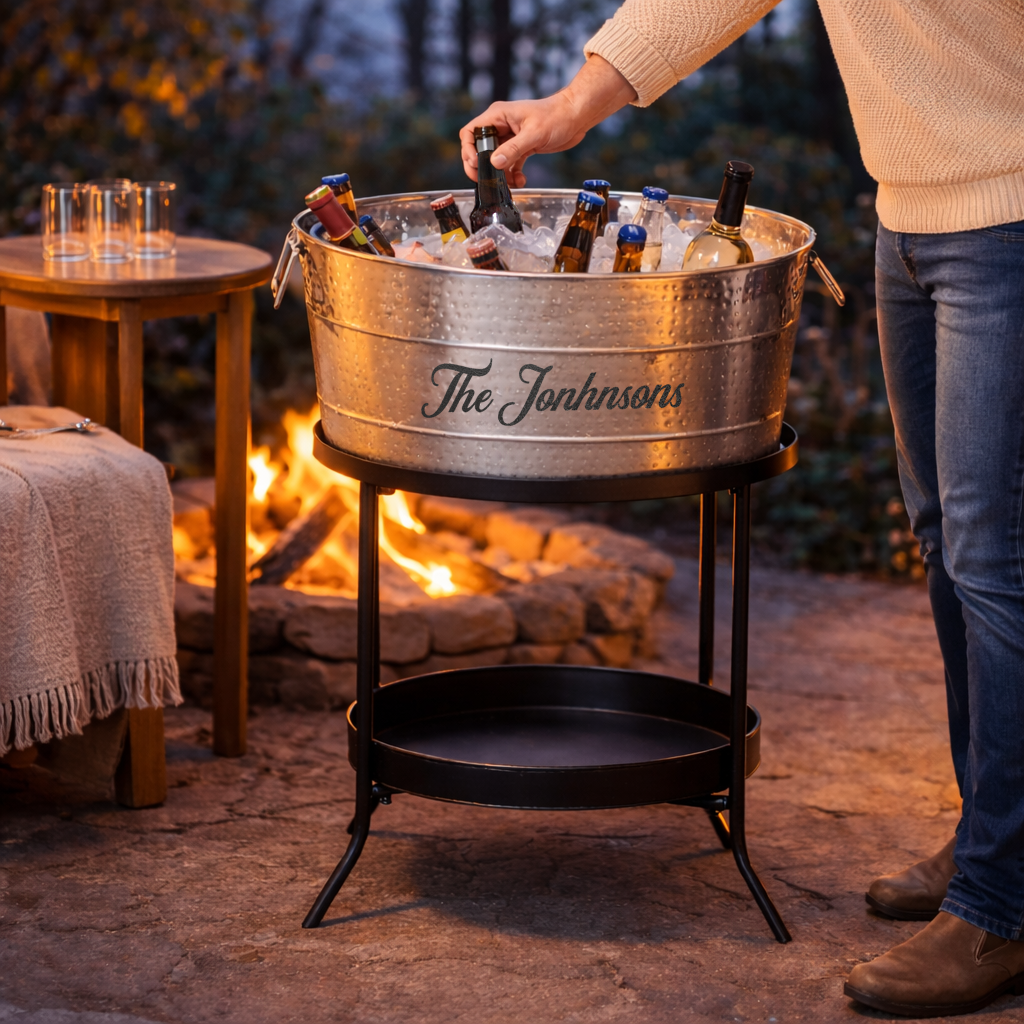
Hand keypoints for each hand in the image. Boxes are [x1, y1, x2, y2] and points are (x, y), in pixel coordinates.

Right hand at [460, 55, 636, 186]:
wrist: (576, 117)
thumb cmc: (556, 116)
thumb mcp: (534, 134)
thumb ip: (513, 149)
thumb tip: (494, 163)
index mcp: (498, 116)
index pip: (471, 132)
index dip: (468, 150)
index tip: (476, 165)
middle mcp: (501, 126)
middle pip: (479, 149)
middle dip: (482, 167)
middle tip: (488, 181)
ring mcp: (510, 137)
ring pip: (494, 160)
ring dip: (500, 174)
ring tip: (509, 184)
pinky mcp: (521, 147)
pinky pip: (509, 164)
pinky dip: (512, 174)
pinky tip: (520, 180)